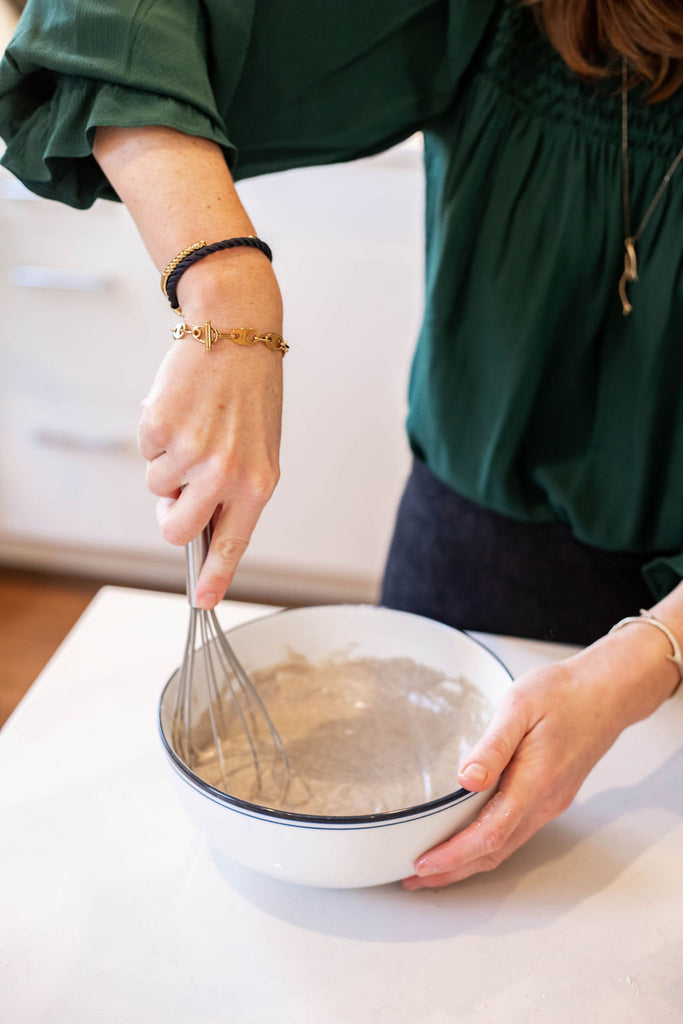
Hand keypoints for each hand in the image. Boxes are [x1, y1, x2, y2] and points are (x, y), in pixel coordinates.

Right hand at [139, 273, 282, 606]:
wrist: (236, 335)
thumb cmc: (249, 396)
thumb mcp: (258, 449)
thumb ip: (232, 492)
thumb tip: (196, 529)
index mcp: (258, 484)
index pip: (233, 543)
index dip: (214, 576)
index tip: (203, 601)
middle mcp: (226, 474)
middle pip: (177, 530)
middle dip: (169, 518)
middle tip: (176, 494)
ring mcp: (191, 453)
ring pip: (156, 488)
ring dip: (167, 464)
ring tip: (194, 428)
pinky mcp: (161, 430)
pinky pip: (145, 453)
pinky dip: (155, 436)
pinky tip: (180, 410)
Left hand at [403, 619, 680, 889]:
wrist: (605, 692)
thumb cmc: (562, 693)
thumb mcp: (519, 706)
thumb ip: (493, 746)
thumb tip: (465, 780)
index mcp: (534, 782)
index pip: (489, 834)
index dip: (453, 855)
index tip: (421, 864)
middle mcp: (544, 802)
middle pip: (494, 852)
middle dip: (452, 871)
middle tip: (413, 880)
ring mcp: (549, 803)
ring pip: (505, 846)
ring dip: (468, 863)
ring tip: (432, 869)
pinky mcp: (550, 797)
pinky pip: (514, 832)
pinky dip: (486, 846)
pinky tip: (468, 841)